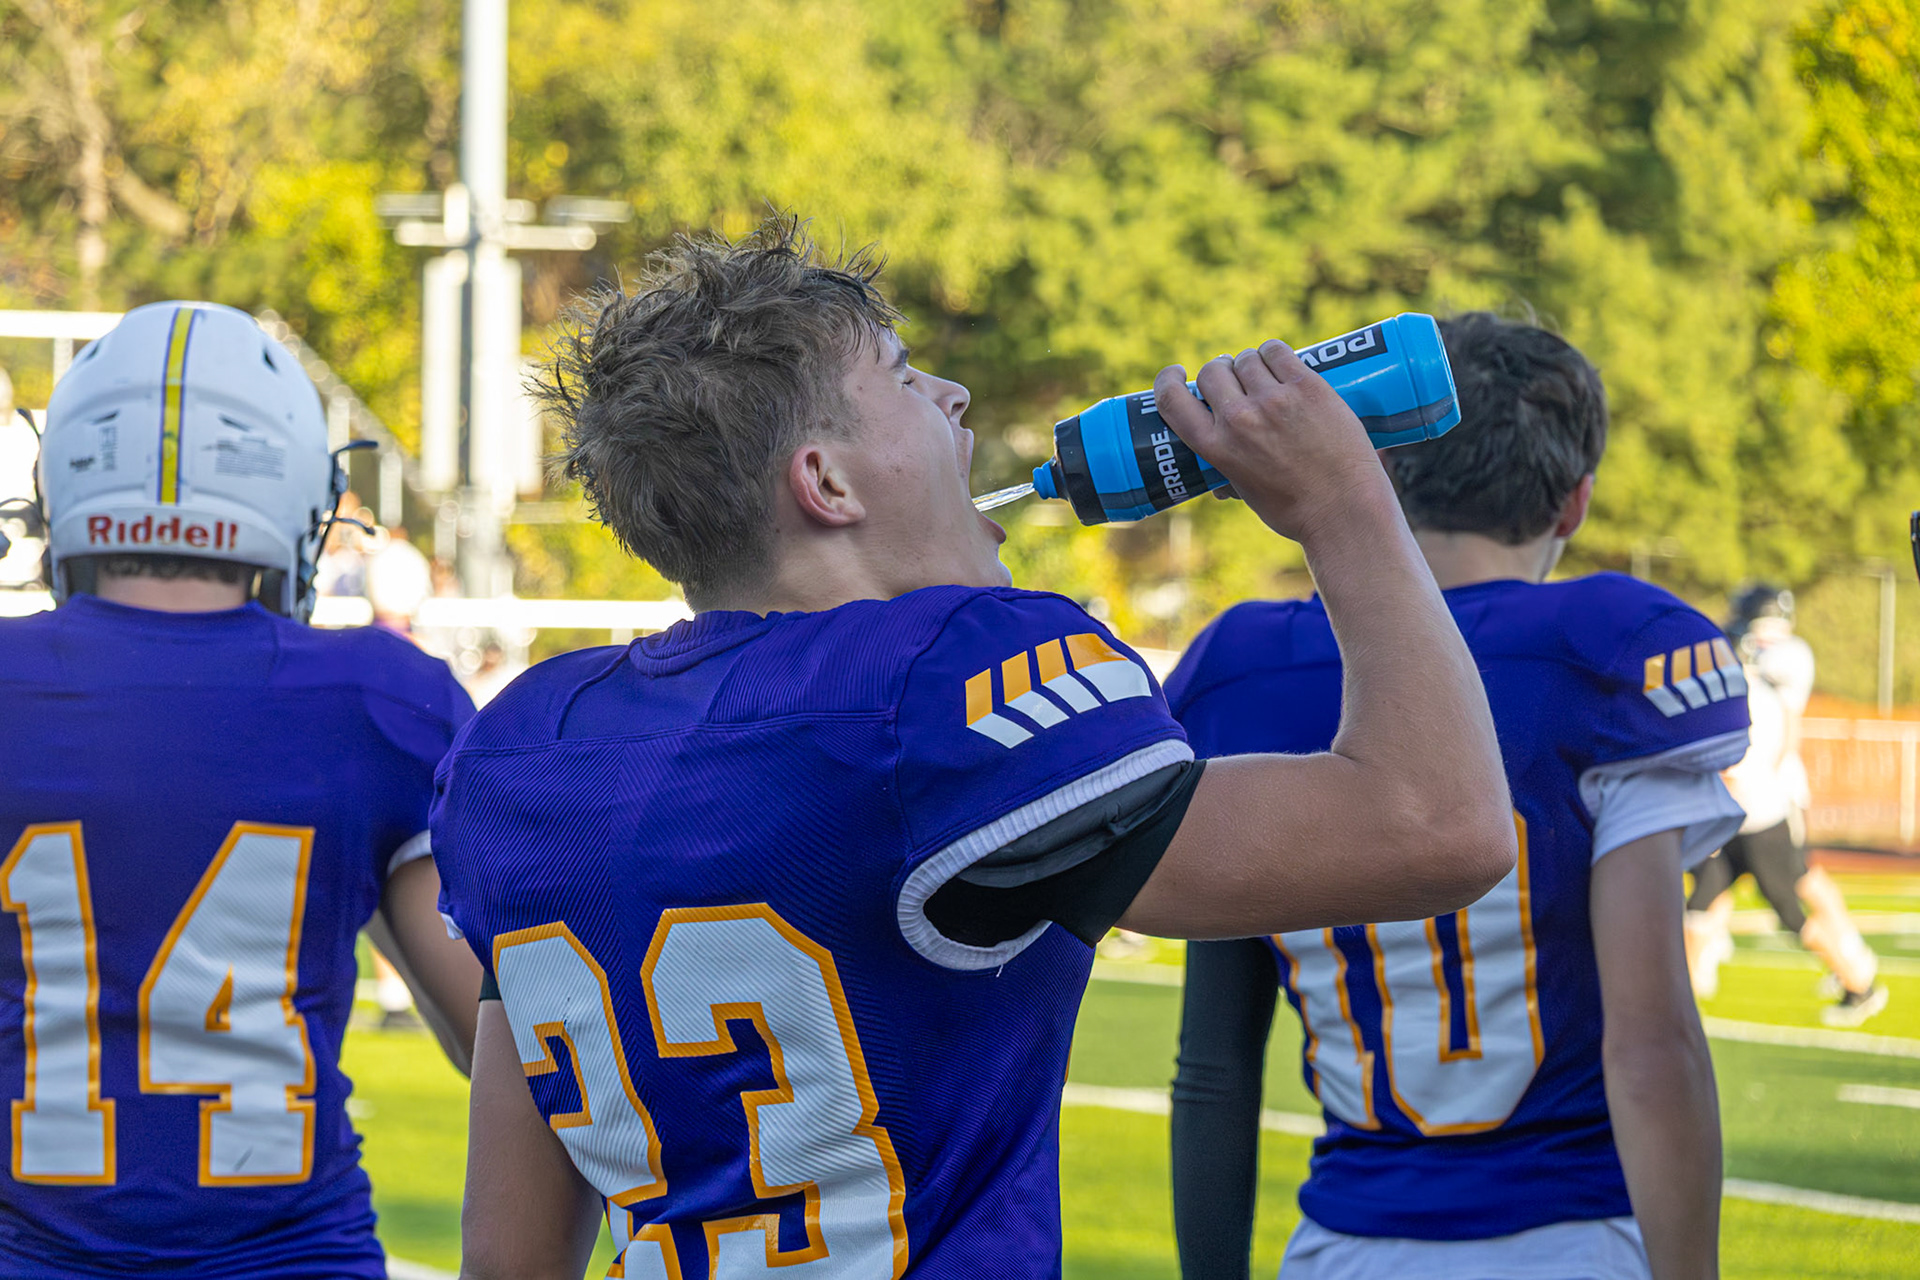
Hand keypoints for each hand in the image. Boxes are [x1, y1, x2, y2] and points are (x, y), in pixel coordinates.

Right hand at [1152, 342, 1389, 543]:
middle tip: (1237, 381)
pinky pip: (1277, 351)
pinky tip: (1280, 362)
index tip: (1177, 373)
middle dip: (1221, 372)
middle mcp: (1238, 420)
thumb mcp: (1248, 494)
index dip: (1168, 380)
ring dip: (1251, 363)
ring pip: (1246, 358)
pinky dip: (1274, 353)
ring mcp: (1273, 400)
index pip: (1172, 399)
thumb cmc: (1296, 511)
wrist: (1345, 511)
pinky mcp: (1306, 386)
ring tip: (1265, 376)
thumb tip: (1217, 485)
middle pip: (1212, 371)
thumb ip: (1230, 476)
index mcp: (1216, 448)